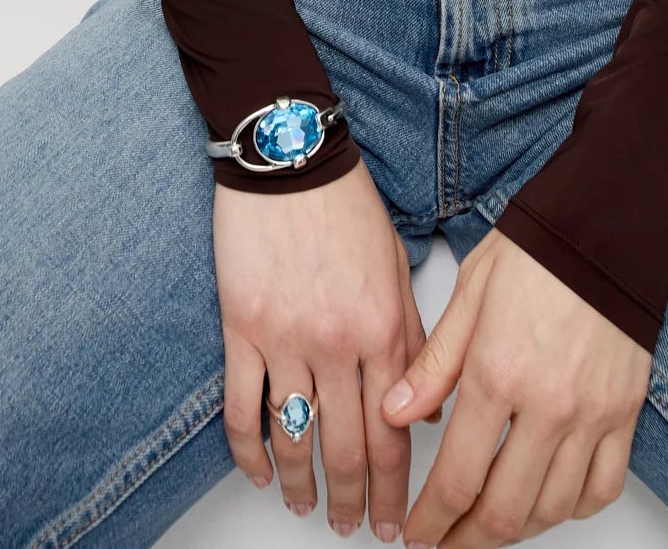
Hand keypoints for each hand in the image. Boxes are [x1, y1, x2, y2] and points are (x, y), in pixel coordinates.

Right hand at [215, 157, 441, 538]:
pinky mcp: (242, 328)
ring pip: (295, 440)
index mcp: (384, 330)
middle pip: (347, 450)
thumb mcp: (397, 266)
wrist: (289, 157)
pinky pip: (242, 408)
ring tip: (306, 509)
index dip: (396, 490)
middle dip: (353, 503)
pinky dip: (248, 451)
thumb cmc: (346, 204)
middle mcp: (338, 345)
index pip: (395, 435)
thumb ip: (416, 337)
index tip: (397, 523)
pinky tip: (257, 471)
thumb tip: (425, 404)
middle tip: (354, 529)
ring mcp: (286, 340)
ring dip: (302, 486)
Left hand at [381, 227, 651, 543]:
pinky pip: (601, 488)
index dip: (431, 520)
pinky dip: (572, 509)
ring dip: (514, 530)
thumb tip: (396, 413)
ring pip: (551, 509)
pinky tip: (547, 503)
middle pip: (503, 511)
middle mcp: (547, 406)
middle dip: (465, 540)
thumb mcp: (469, 294)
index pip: (457, 478)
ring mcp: (592, 415)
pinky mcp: (624, 413)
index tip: (415, 534)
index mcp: (498, 374)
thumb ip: (433, 364)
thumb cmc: (536, 250)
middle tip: (443, 544)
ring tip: (486, 526)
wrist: (607, 225)